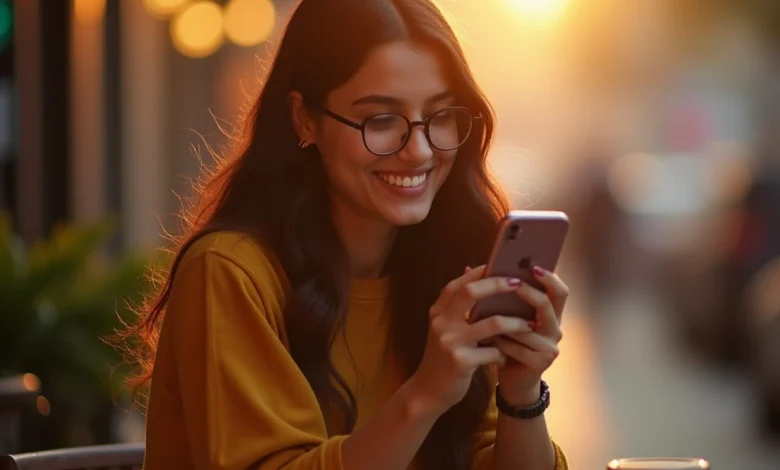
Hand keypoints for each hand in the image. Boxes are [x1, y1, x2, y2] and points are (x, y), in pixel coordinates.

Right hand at [408, 266, 535, 416]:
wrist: (427, 392)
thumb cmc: (442, 357)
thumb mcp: (444, 328)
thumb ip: (457, 304)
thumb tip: (471, 270)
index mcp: (438, 312)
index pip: (459, 283)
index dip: (480, 272)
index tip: (501, 265)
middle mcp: (441, 322)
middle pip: (472, 292)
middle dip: (499, 285)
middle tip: (519, 283)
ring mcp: (450, 342)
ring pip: (492, 323)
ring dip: (515, 323)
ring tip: (530, 324)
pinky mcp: (461, 362)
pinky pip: (493, 352)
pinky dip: (504, 354)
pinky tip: (507, 358)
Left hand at [492, 266, 567, 404]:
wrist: (512, 379)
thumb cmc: (507, 343)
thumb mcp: (504, 317)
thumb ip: (496, 295)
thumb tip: (469, 266)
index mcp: (549, 314)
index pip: (559, 291)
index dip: (549, 278)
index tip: (532, 265)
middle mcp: (555, 328)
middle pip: (548, 303)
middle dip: (528, 291)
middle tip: (511, 283)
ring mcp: (550, 347)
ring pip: (526, 326)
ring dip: (504, 321)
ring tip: (485, 314)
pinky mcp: (540, 363)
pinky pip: (517, 348)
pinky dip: (500, 342)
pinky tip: (486, 340)